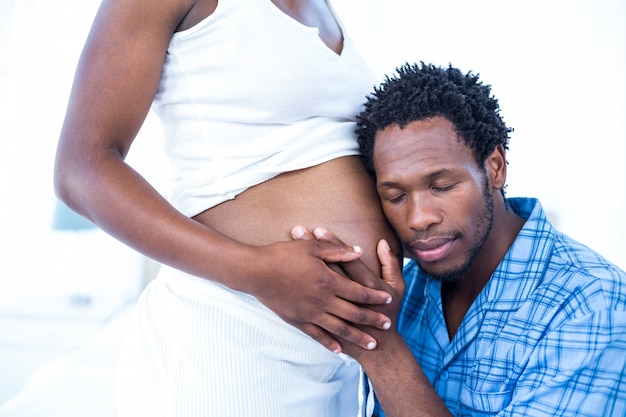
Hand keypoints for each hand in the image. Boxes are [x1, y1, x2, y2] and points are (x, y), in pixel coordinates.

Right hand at [250, 235, 393, 353]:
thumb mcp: (312, 248)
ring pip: (339, 329)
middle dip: (373, 320)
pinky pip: (317, 335)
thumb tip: (358, 251)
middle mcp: (323, 300)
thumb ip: (337, 251)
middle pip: (354, 313)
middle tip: (387, 325)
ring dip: (357, 336)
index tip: (387, 299)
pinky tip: (339, 350)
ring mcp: (310, 313)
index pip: (359, 291)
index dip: (375, 296)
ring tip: (372, 344)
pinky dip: (329, 343)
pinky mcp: (298, 321)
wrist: (255, 272)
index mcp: (329, 281)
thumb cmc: (283, 255)